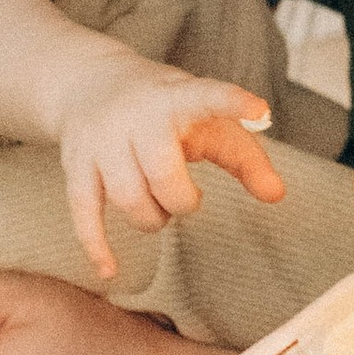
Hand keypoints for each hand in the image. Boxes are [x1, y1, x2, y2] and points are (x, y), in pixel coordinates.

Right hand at [56, 57, 288, 280]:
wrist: (88, 83)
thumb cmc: (165, 110)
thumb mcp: (208, 123)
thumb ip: (246, 159)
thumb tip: (277, 196)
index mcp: (176, 99)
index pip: (207, 97)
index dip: (232, 102)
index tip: (258, 107)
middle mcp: (134, 117)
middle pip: (162, 174)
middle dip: (181, 200)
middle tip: (186, 196)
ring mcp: (100, 142)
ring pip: (127, 198)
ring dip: (152, 218)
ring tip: (159, 204)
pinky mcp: (76, 165)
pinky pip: (83, 212)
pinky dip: (96, 245)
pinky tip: (109, 271)